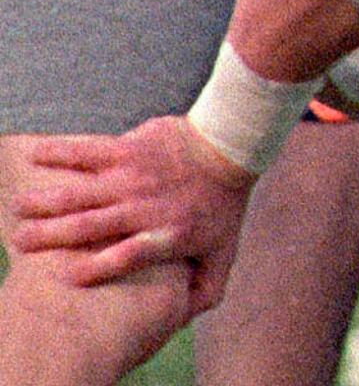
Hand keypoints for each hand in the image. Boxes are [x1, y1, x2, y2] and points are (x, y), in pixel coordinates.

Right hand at [8, 117, 254, 293]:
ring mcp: (135, 177)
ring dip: (47, 201)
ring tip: (18, 208)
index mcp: (167, 235)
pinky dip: (61, 152)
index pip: (129, 255)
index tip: (67, 277)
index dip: (98, 267)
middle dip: (53, 235)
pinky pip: (90, 151)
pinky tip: (34, 156)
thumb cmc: (222, 204)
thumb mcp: (223, 250)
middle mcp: (146, 207)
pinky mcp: (129, 150)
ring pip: (83, 192)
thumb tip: (182, 318)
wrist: (229, 147)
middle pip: (93, 225)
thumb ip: (206, 287)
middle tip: (19, 242)